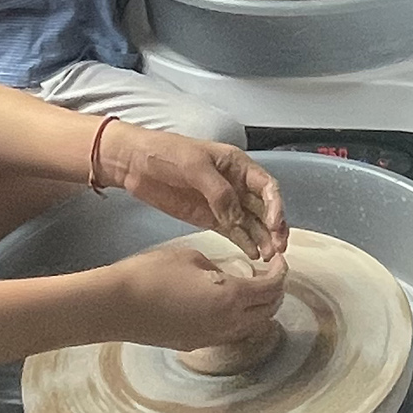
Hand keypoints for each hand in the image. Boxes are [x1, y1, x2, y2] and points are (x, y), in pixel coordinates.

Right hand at [101, 230, 286, 349]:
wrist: (116, 306)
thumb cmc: (152, 273)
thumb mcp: (193, 258)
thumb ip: (221, 268)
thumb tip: (229, 277)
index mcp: (232, 297)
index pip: (273, 288)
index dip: (281, 272)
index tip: (278, 260)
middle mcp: (229, 323)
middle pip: (269, 311)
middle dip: (275, 291)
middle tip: (269, 272)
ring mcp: (213, 338)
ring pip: (252, 326)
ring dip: (259, 308)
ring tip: (250, 288)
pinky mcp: (197, 344)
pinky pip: (231, 333)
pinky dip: (240, 318)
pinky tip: (226, 303)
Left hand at [103, 128, 285, 261]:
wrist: (134, 163)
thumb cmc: (167, 154)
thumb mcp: (195, 167)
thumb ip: (218, 191)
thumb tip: (236, 217)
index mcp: (238, 165)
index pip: (267, 186)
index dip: (275, 206)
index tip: (275, 225)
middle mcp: (237, 185)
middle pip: (264, 208)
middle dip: (274, 227)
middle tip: (278, 249)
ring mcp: (224, 203)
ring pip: (251, 222)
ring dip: (262, 238)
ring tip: (267, 258)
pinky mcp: (210, 218)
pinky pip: (233, 231)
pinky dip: (244, 242)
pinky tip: (253, 254)